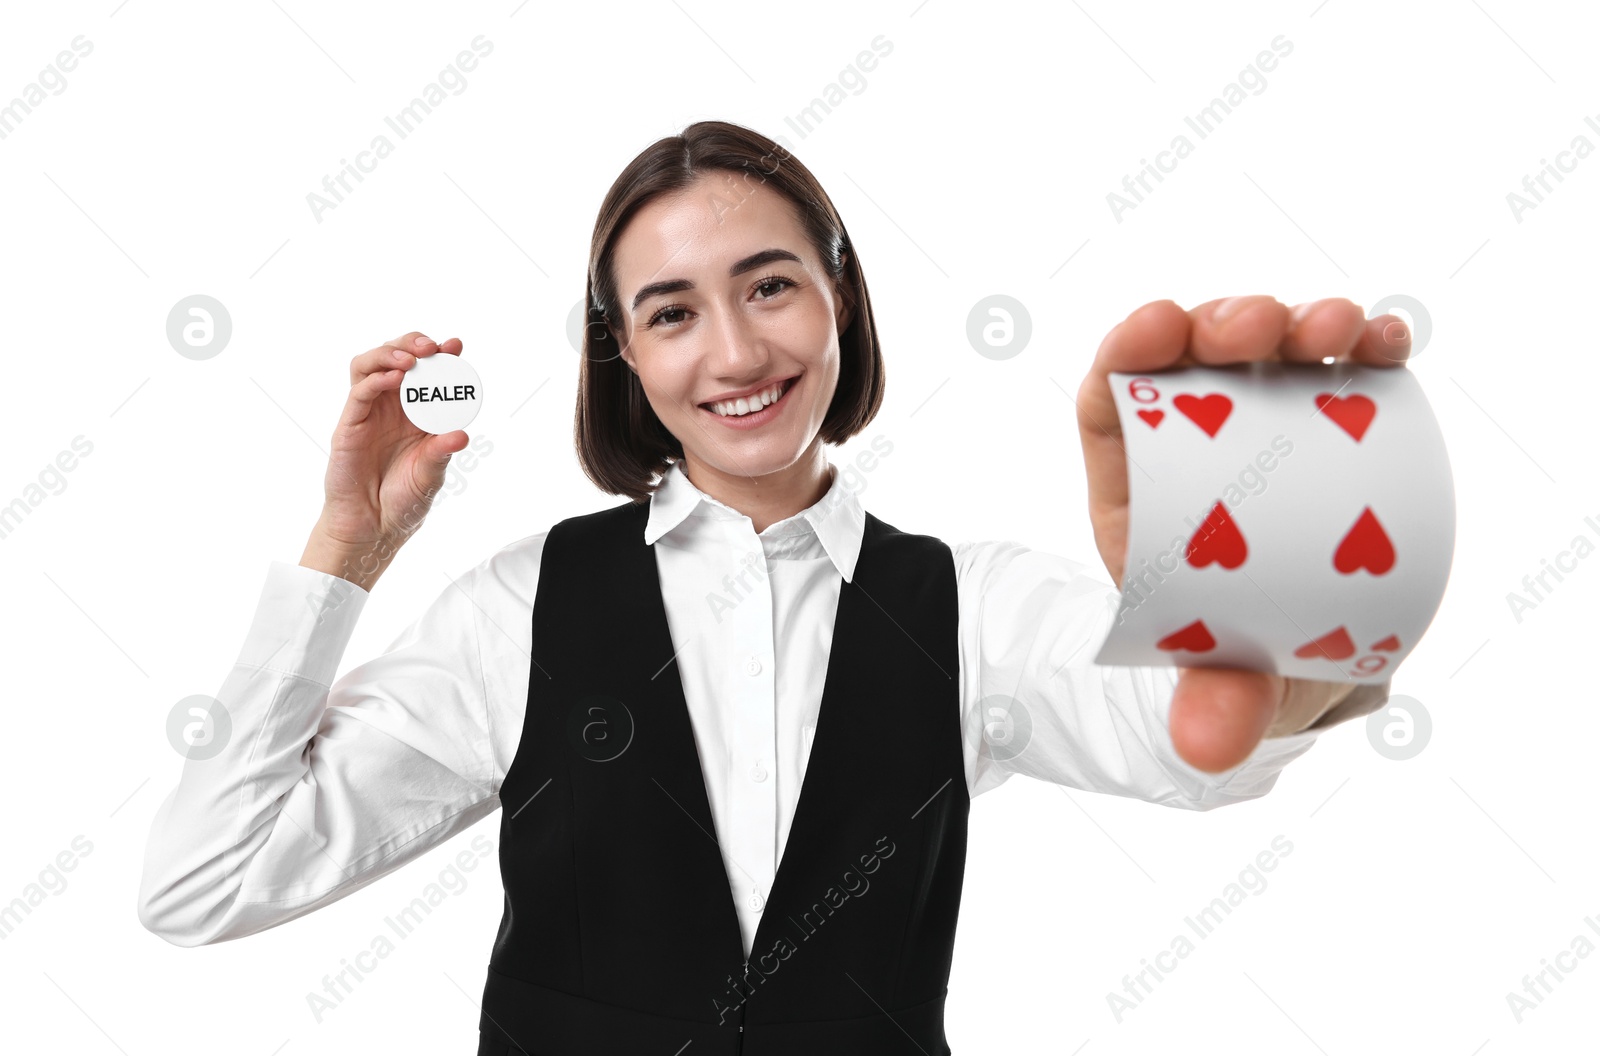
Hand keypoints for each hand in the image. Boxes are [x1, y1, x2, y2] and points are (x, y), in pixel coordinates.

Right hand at [301, 332, 470, 588]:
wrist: (373, 527)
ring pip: (370, 365)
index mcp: (416, 414)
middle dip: (413, 343)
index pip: (427, 375)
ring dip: (390, 353)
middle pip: (395, 358)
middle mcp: (391, 408)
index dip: (440, 356)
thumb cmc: (403, 500)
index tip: (456, 345)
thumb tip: (462, 435)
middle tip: (432, 346)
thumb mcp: (431, 475)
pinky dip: (376, 379)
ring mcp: (368, 413)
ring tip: (412, 357)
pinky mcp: (349, 425)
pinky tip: (395, 378)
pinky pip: (358, 393)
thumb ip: (442, 452)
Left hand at [1075, 296, 1410, 771]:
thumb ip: (1213, 708)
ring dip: (1302, 324)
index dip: (1128, 351)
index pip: (1115, 400)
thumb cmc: (1239, 663)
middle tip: (1267, 327)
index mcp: (1143, 493)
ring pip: (1273, 354)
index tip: (1161, 325)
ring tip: (1339, 330)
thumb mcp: (1223, 685)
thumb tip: (1207, 749)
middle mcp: (1200, 448)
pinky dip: (1367, 350)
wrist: (1304, 665)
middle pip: (1196, 359)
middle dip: (1226, 324)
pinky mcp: (1334, 429)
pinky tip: (1387, 341)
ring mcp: (1268, 430)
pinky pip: (1347, 376)